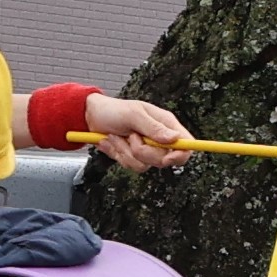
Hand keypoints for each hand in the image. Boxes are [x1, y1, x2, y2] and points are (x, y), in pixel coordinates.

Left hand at [80, 94, 194, 172]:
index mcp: (165, 124)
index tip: (167, 158)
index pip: (186, 144)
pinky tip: (111, 142)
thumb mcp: (133, 114)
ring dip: (125, 151)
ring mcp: (147, 149)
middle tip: (130, 136)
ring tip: (116, 136)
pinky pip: (131, 166)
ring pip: (145, 165)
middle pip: (164, 160)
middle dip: (142, 152)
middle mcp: (159, 139)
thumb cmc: (113, 110)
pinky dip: (117, 154)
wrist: (91, 117)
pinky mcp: (134, 157)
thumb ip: (153, 127)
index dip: (181, 154)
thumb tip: (174, 139)